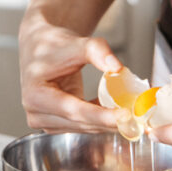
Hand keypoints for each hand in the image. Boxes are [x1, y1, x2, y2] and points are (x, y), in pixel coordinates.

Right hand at [19, 11, 120, 132]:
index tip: (124, 116)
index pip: (73, 110)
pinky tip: (116, 112)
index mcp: (35, 95)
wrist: (41, 47)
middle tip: (136, 118)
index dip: (100, 115)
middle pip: (79, 122)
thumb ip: (97, 51)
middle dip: (109, 122)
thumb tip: (118, 67)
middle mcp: (36, 113)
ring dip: (106, 123)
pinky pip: (82, 125)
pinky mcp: (55, 124)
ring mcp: (44, 121)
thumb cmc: (53, 45)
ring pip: (82, 127)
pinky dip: (100, 120)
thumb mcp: (75, 43)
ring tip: (131, 115)